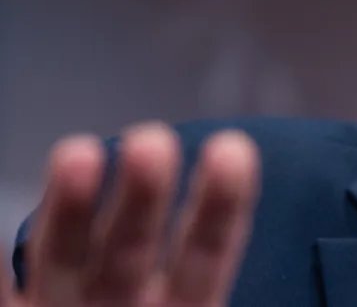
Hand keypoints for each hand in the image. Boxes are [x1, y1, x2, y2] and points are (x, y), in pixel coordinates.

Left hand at [1, 123, 259, 305]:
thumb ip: (195, 275)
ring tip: (77, 150)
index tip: (232, 150)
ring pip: (62, 265)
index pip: (205, 261)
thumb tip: (231, 181)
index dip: (220, 211)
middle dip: (139, 201)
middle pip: (128, 258)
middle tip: (151, 142)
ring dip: (68, 211)